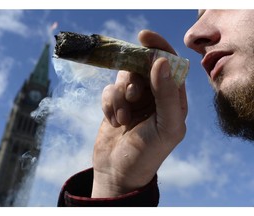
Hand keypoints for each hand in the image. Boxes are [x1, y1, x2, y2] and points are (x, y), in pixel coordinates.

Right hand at [91, 30, 187, 197]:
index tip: (144, 37)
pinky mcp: (115, 104)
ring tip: (122, 119)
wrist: (119, 173)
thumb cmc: (148, 154)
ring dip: (119, 97)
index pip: (169, 64)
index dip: (158, 47)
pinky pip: (108, 90)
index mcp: (173, 99)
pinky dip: (108, 104)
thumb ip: (167, 95)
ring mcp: (134, 100)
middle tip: (132, 96)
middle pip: (142, 67)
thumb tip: (162, 61)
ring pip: (123, 78)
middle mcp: (154, 96)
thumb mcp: (166, 126)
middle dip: (133, 79)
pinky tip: (113, 122)